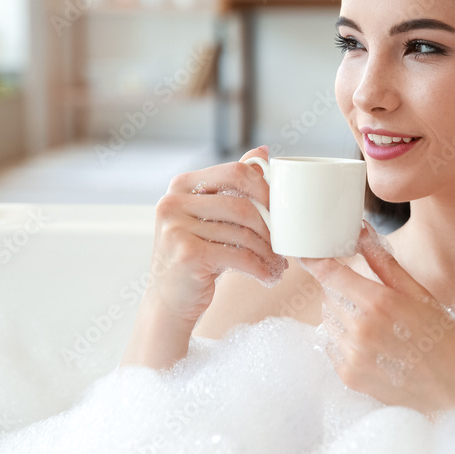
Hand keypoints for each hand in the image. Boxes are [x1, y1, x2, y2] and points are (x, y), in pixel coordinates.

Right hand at [146, 145, 286, 324]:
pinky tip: (268, 276)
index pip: (235, 172)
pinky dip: (260, 268)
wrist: (170, 301)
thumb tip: (262, 152)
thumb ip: (233, 185)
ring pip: (243, 233)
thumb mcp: (213, 216)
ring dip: (268, 252)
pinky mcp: (187, 254)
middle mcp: (173, 202)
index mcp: (181, 185)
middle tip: (284, 244)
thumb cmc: (197, 255)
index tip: (281, 211)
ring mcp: (176, 227)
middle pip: (242, 205)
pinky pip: (239, 255)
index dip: (265, 190)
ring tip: (278, 265)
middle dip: (270, 227)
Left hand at [299, 220, 454, 420]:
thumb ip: (386, 264)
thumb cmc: (446, 341)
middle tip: (368, 295)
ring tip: (373, 322)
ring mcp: (352, 356)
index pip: (330, 274)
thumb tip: (363, 233)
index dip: (316, 261)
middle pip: (328, 295)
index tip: (310, 254)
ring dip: (341, 314)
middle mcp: (360, 329)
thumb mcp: (422, 295)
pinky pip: (331, 346)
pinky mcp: (349, 377)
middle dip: (342, 288)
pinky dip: (343, 339)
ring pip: (328, 320)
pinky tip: (370, 343)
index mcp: (379, 303)